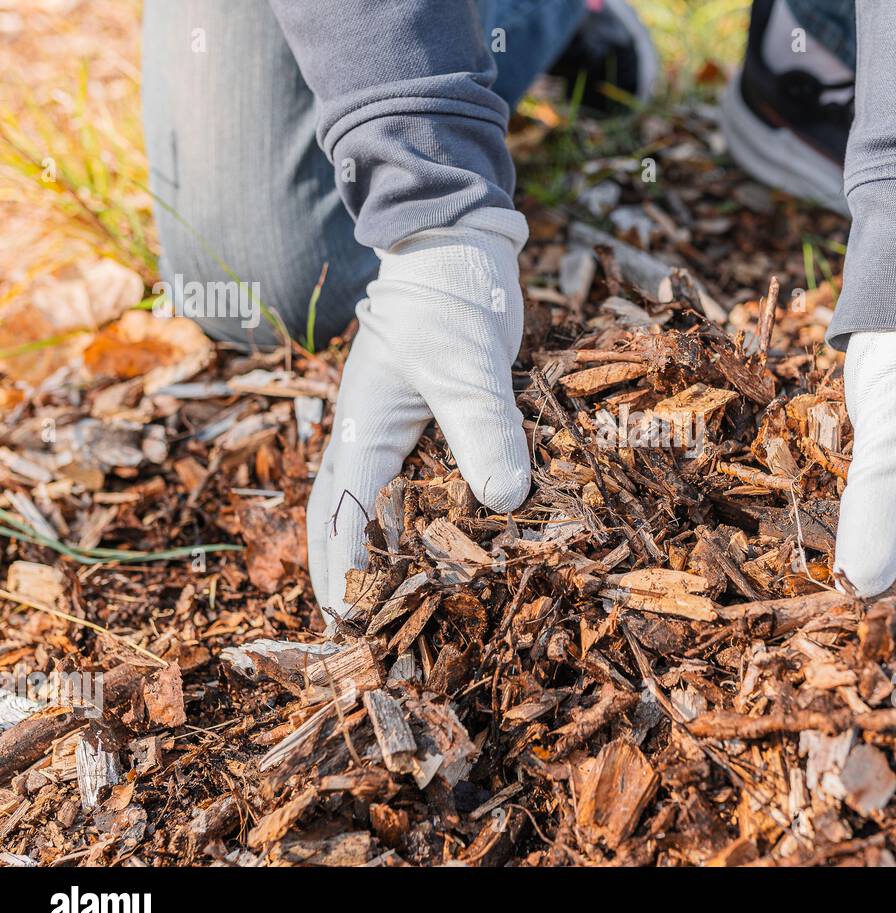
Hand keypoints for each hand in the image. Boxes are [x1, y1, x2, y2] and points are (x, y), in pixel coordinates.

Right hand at [307, 208, 532, 617]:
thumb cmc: (448, 302)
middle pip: (341, 517)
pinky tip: (443, 539)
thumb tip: (505, 501)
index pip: (344, 517)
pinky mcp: (427, 421)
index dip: (347, 574)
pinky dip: (418, 515)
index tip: (352, 626)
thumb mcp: (465, 367)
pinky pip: (413, 480)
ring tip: (388, 600)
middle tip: (354, 630)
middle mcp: (368, 436)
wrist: (457, 249)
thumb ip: (482, 429)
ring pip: (373, 502)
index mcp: (361, 430)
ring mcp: (395, 429)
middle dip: (343, 573)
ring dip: (375, 549)